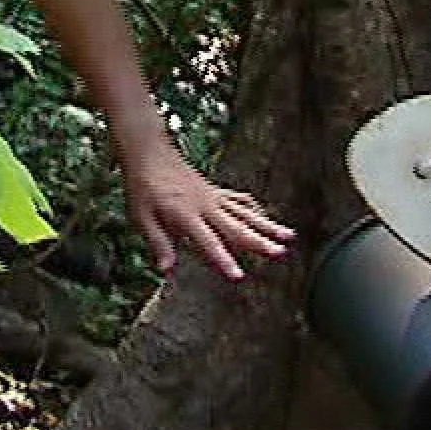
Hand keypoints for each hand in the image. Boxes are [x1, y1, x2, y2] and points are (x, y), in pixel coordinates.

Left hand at [120, 146, 292, 281]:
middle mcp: (205, 206)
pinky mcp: (215, 191)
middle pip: (237, 227)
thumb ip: (158, 243)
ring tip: (288, 237)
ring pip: (245, 213)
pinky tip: (265, 217)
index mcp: (187, 215)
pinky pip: (238, 201)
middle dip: (260, 242)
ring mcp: (213, 197)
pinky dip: (253, 210)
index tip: (238, 275)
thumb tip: (166, 270)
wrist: (149, 153)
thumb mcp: (142, 218)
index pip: (209, 243)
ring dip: (267, 225)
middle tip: (279, 253)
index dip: (224, 260)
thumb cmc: (143, 187)